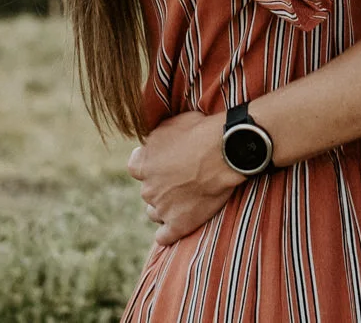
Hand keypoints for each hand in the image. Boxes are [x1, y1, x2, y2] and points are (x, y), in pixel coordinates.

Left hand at [127, 110, 244, 245]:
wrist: (224, 151)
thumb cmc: (200, 132)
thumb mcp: (170, 124)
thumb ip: (156, 139)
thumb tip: (152, 143)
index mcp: (142, 163)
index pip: (136, 167)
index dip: (150, 164)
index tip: (163, 161)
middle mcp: (147, 187)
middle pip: (148, 190)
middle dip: (161, 185)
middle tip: (182, 178)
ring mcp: (162, 208)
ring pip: (154, 213)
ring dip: (165, 207)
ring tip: (184, 200)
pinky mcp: (178, 224)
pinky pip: (164, 237)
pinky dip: (168, 233)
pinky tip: (178, 226)